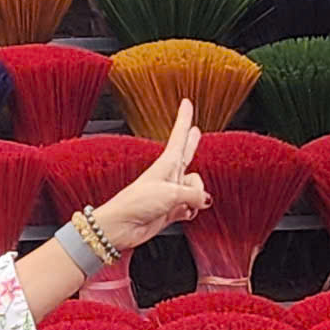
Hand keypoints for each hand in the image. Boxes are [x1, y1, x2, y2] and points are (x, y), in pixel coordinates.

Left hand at [94, 99, 210, 254]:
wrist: (123, 226)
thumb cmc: (137, 203)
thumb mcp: (172, 193)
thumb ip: (194, 194)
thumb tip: (205, 200)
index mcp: (167, 163)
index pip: (179, 136)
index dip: (184, 118)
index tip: (186, 103)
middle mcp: (169, 176)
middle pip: (187, 154)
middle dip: (192, 143)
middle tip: (196, 131)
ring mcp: (171, 193)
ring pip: (197, 189)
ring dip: (196, 197)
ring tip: (185, 204)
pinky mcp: (171, 210)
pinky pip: (192, 207)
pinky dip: (191, 211)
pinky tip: (184, 214)